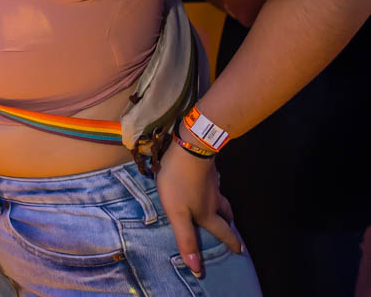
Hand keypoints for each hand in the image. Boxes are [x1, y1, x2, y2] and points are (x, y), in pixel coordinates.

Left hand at [155, 143, 242, 277]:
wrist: (189, 149)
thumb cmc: (179, 183)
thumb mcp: (177, 214)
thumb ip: (186, 238)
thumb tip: (196, 268)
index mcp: (207, 214)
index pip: (222, 232)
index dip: (231, 243)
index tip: (240, 251)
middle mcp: (214, 200)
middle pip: (226, 214)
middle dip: (229, 223)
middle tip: (231, 228)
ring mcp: (213, 183)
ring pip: (221, 198)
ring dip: (223, 206)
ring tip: (221, 210)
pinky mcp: (207, 170)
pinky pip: (214, 184)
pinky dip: (213, 189)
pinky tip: (207, 185)